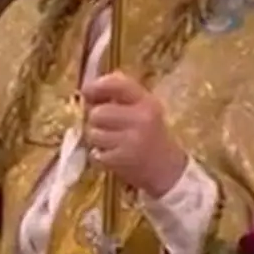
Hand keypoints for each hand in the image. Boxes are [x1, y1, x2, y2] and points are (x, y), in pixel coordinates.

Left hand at [80, 71, 186, 197]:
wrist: (167, 169)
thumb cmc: (149, 134)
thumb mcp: (142, 109)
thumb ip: (119, 95)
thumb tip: (87, 90)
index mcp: (147, 102)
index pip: (117, 84)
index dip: (98, 86)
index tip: (87, 91)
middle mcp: (141, 119)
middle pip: (98, 113)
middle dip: (96, 120)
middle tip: (105, 125)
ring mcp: (132, 141)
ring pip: (94, 133)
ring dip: (96, 139)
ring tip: (110, 141)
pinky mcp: (123, 160)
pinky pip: (95, 153)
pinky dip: (100, 156)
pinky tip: (113, 155)